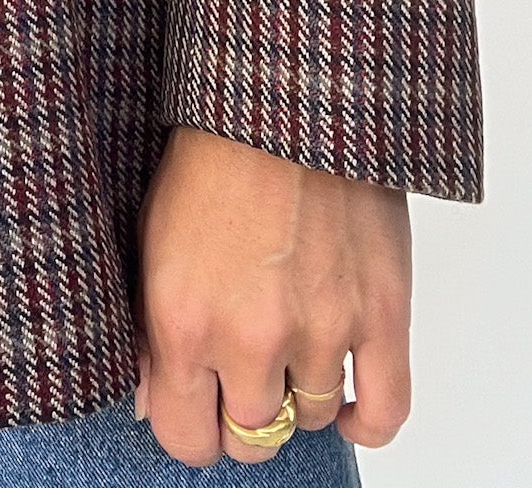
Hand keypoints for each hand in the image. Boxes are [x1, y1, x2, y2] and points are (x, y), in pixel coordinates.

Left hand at [134, 126, 410, 466]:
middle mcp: (249, 338)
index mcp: (182, 320)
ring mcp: (320, 330)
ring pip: (307, 420)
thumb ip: (147, 328)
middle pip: (249, 438)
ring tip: (288, 352)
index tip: (196, 407)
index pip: (185, 437)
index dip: (190, 428)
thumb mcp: (151, 236)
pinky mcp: (380, 314)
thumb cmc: (213, 150)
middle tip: (240, 380)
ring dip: (297, 396)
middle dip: (241, 416)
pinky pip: (384, 412)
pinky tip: (344, 401)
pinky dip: (365, 420)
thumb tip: (152, 402)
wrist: (284, 94)